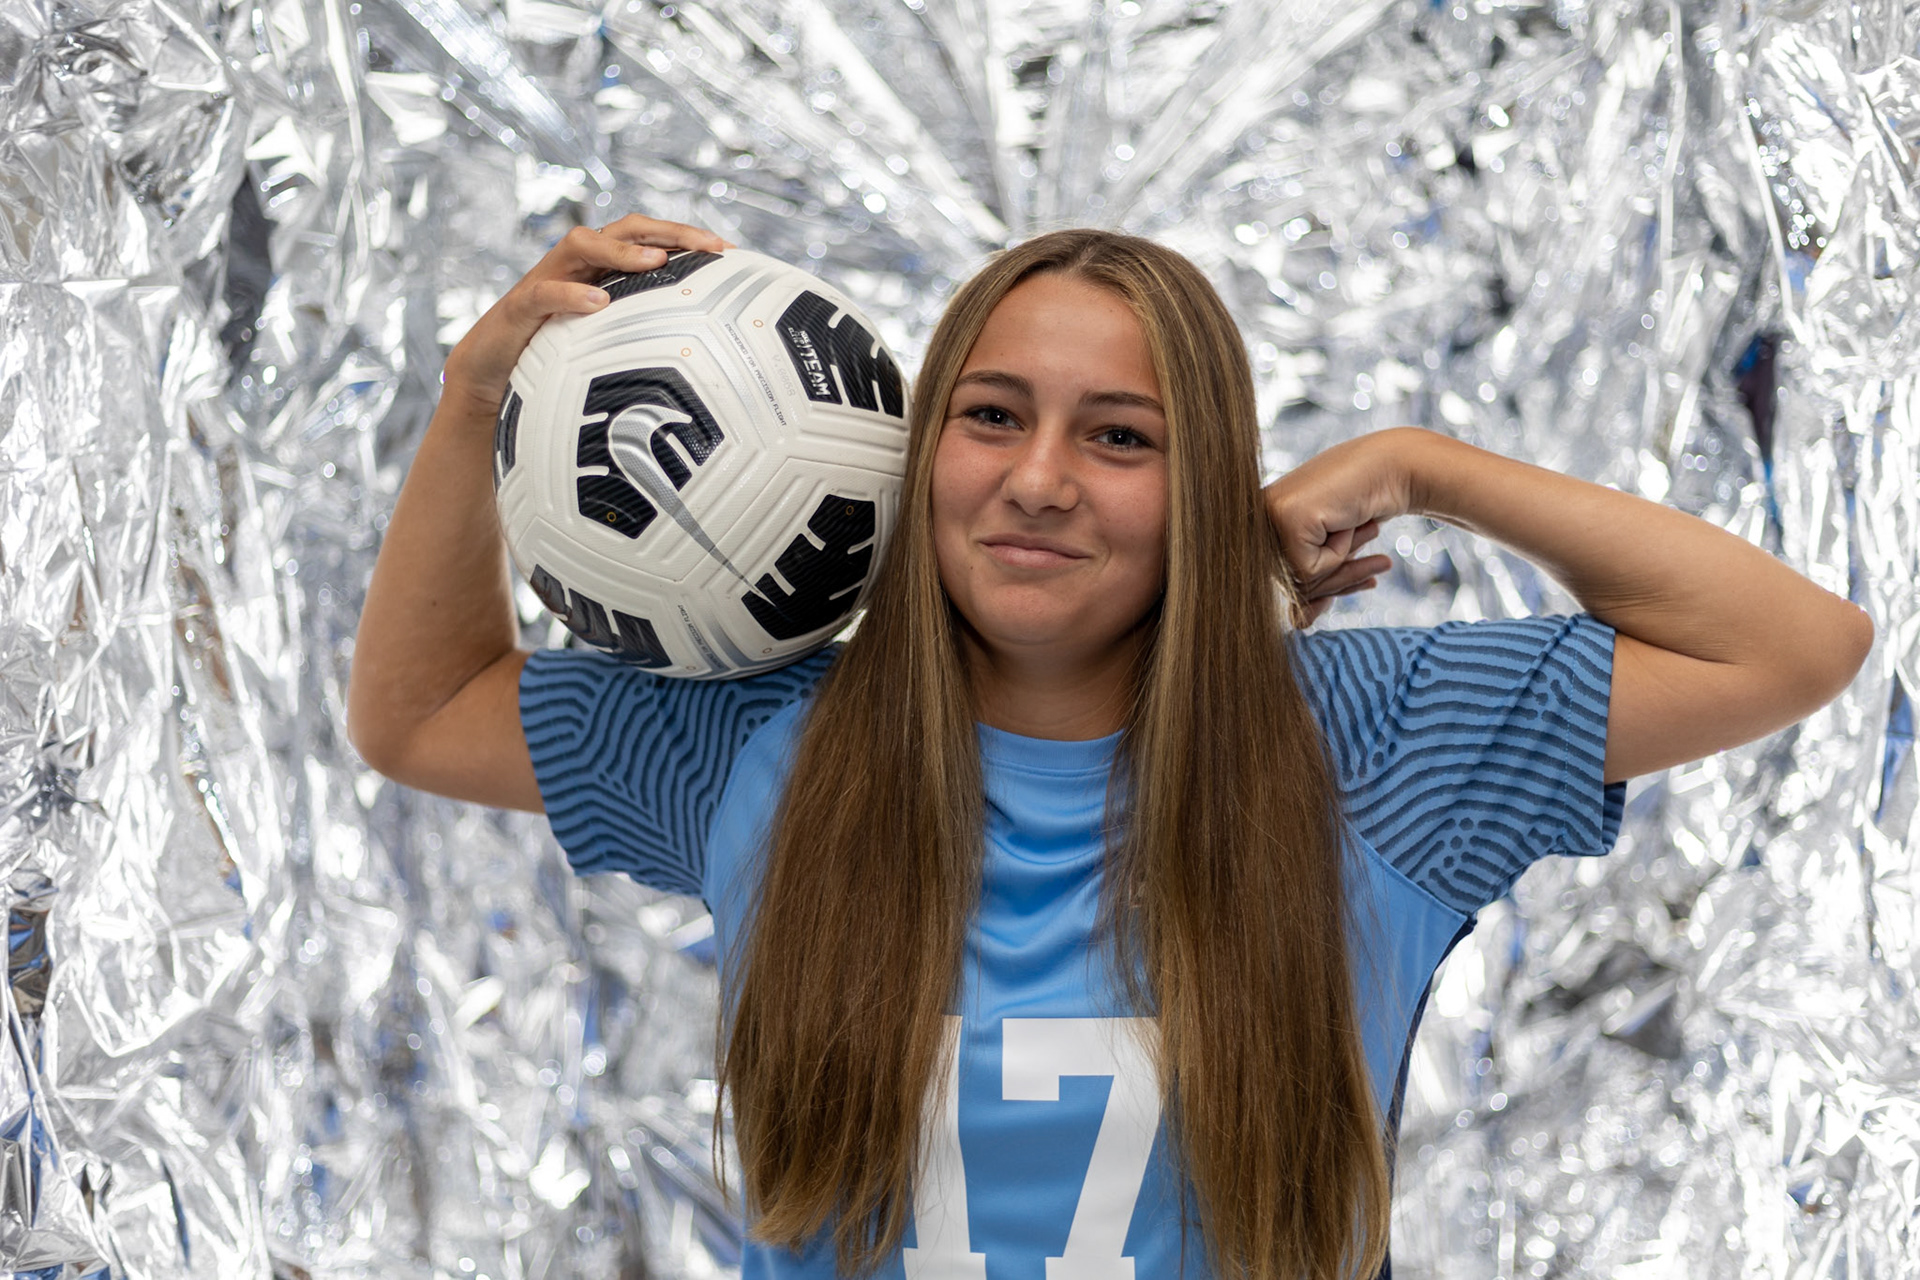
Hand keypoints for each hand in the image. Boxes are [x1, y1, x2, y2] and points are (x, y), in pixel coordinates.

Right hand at [439, 214, 733, 419]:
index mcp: (603, 269)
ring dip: (622, 249)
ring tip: (657, 262)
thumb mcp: (611, 345)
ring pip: (582, 243)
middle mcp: (578, 264)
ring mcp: (547, 279)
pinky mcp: (520, 306)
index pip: (649, 238)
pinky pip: (545, 291)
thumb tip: (706, 358)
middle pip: (624, 227)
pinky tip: (599, 303)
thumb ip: (647, 336)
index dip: (686, 237)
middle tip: (709, 246)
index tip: (729, 252)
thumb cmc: (558, 357)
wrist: (493, 376)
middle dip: (669, 231)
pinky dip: (572, 293)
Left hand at [1262, 429, 1420, 625]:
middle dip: (1335, 581)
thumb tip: (1297, 624)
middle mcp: (1253, 521)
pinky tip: (1348, 520)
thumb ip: (1312, 585)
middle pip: (1289, 585)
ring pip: (1300, 580)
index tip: (1343, 591)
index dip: (1318, 592)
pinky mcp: (1284, 516)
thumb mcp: (1328, 554)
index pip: (1281, 583)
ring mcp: (1265, 516)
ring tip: (1368, 532)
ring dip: (1342, 564)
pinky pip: (1312, 566)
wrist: (1391, 470)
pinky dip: (1339, 550)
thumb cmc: (1358, 510)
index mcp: (1256, 528)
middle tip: (1375, 568)